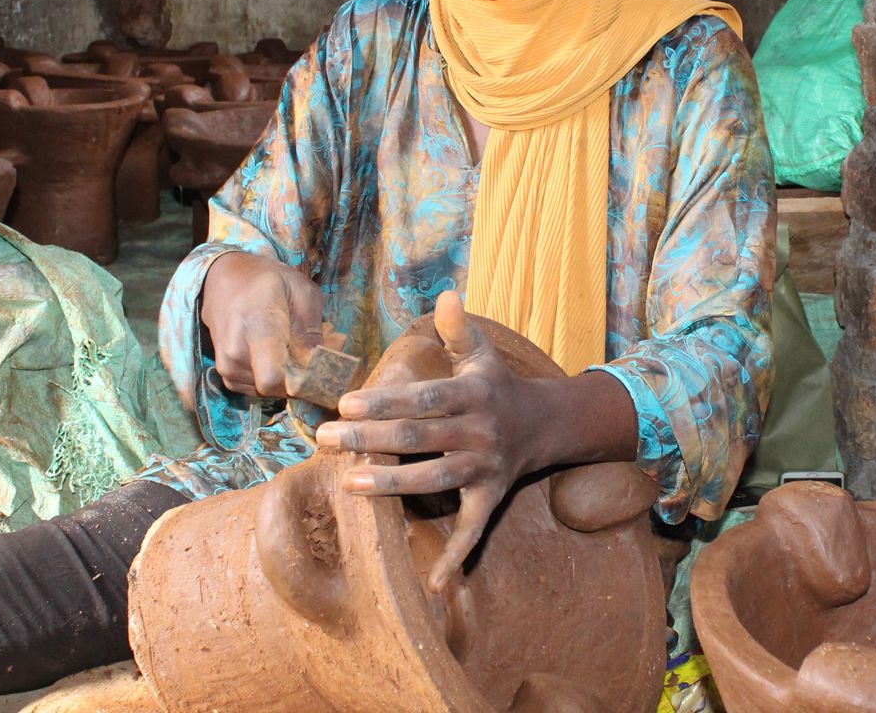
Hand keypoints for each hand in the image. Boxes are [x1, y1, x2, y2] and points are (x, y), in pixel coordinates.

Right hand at [198, 251, 323, 397]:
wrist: (224, 280)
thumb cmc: (268, 281)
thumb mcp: (302, 292)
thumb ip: (313, 331)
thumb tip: (324, 365)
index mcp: (255, 328)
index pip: (273, 379)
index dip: (303, 380)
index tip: (321, 361)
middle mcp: (235, 353)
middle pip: (279, 388)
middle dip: (305, 376)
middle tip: (322, 348)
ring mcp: (228, 368)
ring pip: (273, 391)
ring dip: (293, 375)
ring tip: (300, 345)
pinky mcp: (228, 377)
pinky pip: (262, 390)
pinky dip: (278, 377)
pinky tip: (283, 353)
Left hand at [315, 290, 543, 591]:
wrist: (549, 424)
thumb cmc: (498, 385)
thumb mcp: (483, 353)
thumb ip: (459, 328)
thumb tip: (446, 291)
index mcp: (472, 394)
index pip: (422, 397)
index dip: (384, 400)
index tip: (345, 401)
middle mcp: (479, 432)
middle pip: (418, 437)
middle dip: (370, 438)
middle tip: (327, 439)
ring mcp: (485, 468)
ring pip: (435, 481)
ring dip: (392, 485)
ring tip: (350, 483)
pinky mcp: (491, 498)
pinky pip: (474, 532)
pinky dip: (455, 558)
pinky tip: (432, 583)